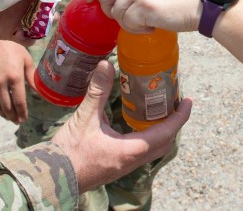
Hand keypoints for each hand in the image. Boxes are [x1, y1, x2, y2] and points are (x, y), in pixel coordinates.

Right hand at [0, 38, 34, 122]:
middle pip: (6, 107)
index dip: (22, 113)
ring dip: (2, 114)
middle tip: (16, 121)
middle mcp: (1, 82)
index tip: (24, 119)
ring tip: (8, 117)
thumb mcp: (26, 60)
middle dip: (12, 116)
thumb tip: (38, 92)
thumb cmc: (13, 47)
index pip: (19, 102)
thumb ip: (32, 77)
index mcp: (15, 77)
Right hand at [52, 60, 191, 192]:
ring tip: (159, 111)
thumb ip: (97, 91)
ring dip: (160, 131)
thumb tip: (106, 65)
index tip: (188, 102)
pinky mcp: (116, 166)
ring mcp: (125, 166)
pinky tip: (136, 125)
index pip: (166, 133)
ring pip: (153, 150)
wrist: (54, 177)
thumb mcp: (84, 118)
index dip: (180, 117)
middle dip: (173, 124)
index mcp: (131, 150)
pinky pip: (140, 152)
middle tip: (176, 104)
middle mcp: (132, 161)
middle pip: (164, 143)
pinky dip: (146, 137)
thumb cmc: (70, 152)